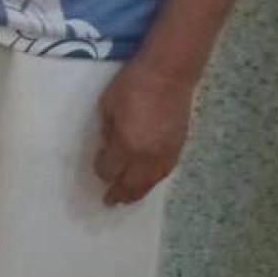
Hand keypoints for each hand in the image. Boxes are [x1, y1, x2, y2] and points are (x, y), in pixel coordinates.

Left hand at [94, 58, 197, 204]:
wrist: (169, 75)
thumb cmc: (132, 85)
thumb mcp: (107, 107)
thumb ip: (107, 131)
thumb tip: (109, 146)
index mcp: (126, 145)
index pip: (110, 170)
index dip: (102, 171)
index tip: (98, 168)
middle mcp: (147, 156)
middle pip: (132, 184)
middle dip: (119, 193)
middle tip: (110, 201)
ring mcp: (165, 153)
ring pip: (151, 182)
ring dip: (138, 192)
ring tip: (128, 199)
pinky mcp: (179, 147)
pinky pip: (164, 172)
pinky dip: (153, 180)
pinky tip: (148, 181)